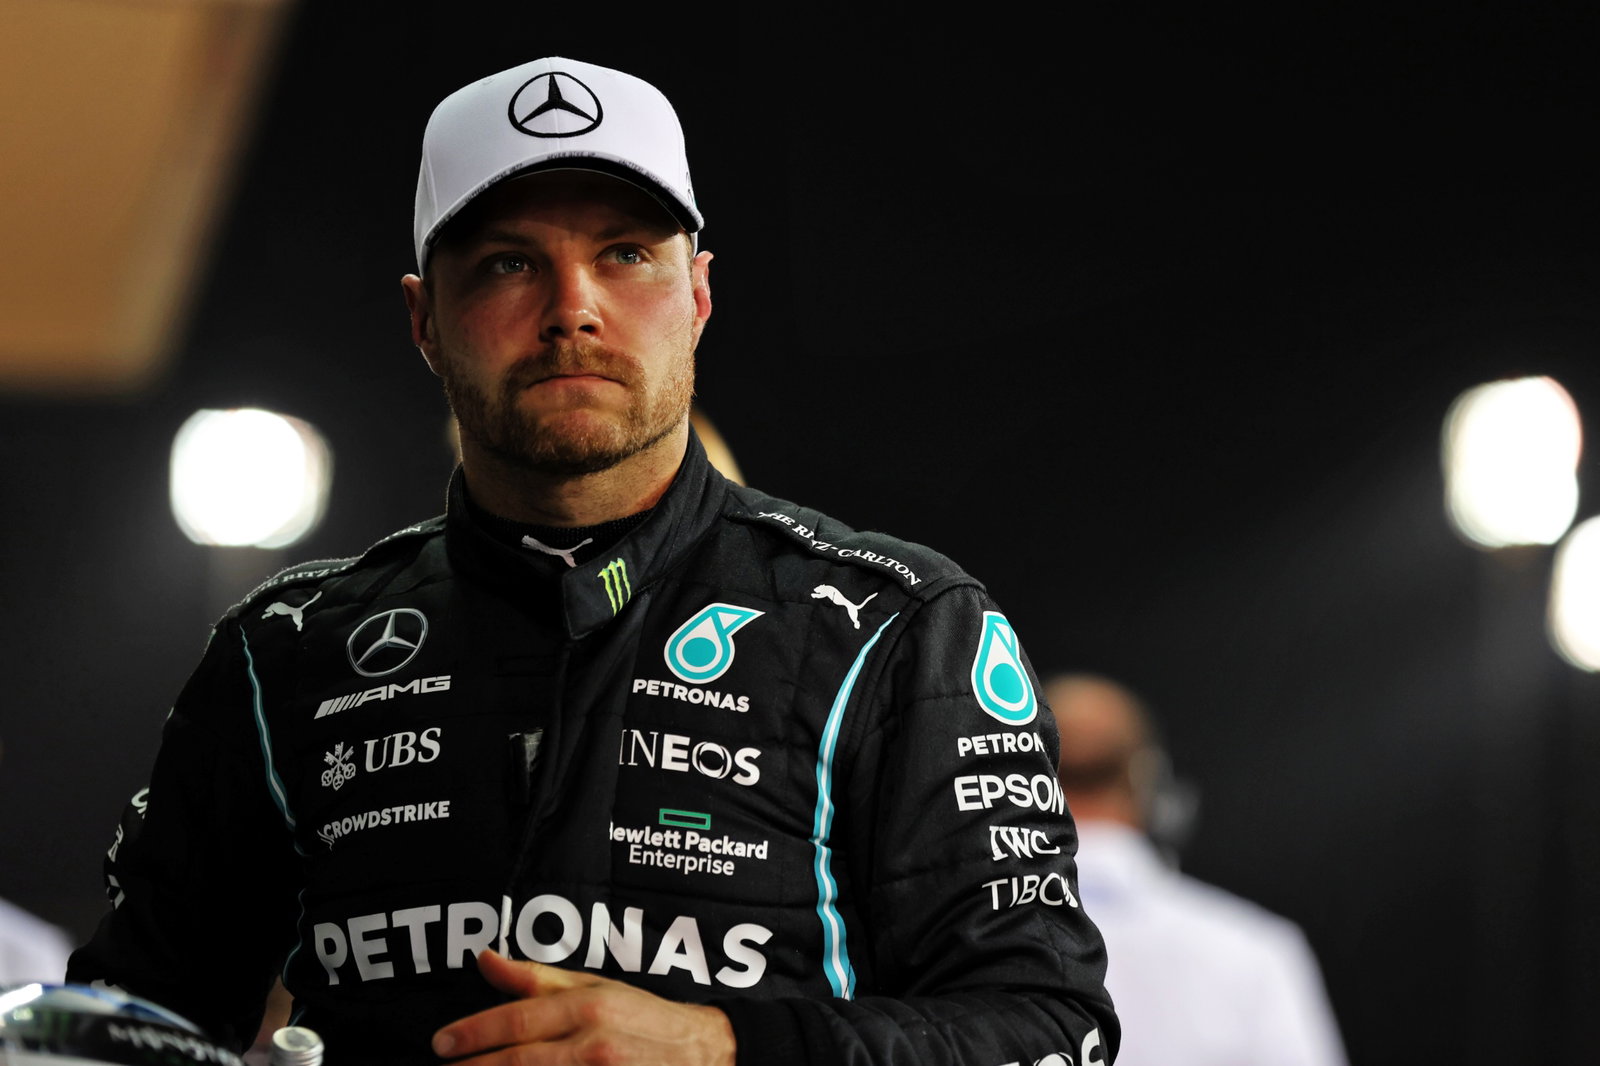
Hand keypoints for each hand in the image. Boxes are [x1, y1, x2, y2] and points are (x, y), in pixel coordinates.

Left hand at [432, 949, 736, 1064]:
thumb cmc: (641, 1017)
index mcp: (590, 1006)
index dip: (474, 1033)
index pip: (518, 1018)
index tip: (441, 1043)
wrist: (703, 1052)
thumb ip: (536, 978)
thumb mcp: (593, 987)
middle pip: (520, 1061)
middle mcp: (596, 1044)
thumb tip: (485, 957)